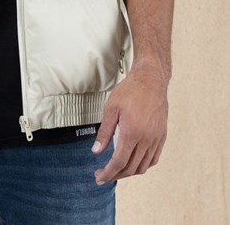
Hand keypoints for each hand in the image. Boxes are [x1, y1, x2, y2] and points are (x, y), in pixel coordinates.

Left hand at [92, 66, 168, 183]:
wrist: (151, 80)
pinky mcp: (162, 136)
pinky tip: (134, 162)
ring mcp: (156, 139)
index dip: (108, 173)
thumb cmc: (130, 90)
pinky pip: (153, 159)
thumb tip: (96, 151)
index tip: (99, 177)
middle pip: (131, 167)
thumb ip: (104, 132)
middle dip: (116, 175)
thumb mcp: (111, 108)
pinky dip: (143, 165)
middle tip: (103, 174)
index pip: (119, 162)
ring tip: (116, 170)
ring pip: (143, 166)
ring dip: (129, 172)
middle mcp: (147, 139)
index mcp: (132, 133)